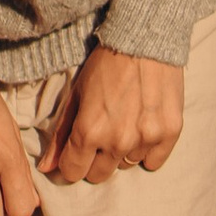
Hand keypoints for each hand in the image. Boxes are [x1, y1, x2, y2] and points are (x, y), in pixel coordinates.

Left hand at [41, 45, 185, 186]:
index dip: (71, 162)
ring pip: (126, 166)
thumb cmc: (106, 65)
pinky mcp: (170, 132)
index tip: (76, 151)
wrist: (145, 40)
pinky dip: (147, 151)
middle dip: (96, 159)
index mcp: (89, 132)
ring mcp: (146, 139)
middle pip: (99, 174)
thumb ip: (61, 135)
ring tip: (126, 123)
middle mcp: (117, 141)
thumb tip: (46, 169)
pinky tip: (143, 129)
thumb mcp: (76, 95)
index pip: (73, 172)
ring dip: (123, 151)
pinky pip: (153, 162)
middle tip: (102, 134)